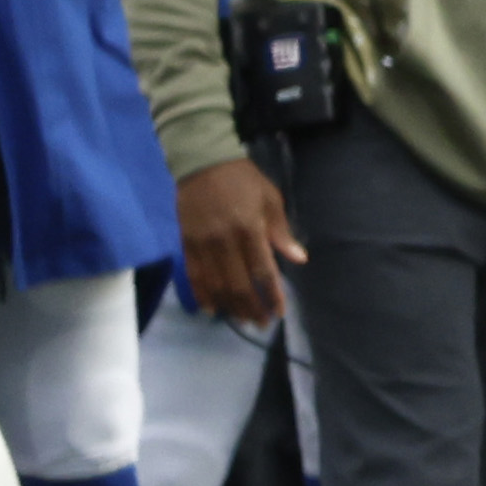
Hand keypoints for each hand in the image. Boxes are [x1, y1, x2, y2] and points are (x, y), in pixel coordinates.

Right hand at [176, 156, 301, 329]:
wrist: (202, 162)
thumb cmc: (243, 180)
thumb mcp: (270, 199)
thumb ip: (282, 232)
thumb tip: (299, 259)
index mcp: (250, 228)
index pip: (263, 271)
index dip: (272, 295)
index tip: (279, 312)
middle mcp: (224, 240)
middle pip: (238, 284)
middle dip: (251, 307)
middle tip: (261, 323)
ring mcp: (202, 243)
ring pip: (215, 285)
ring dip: (229, 306)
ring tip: (242, 319)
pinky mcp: (185, 243)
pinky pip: (193, 276)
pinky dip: (202, 295)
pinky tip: (211, 309)